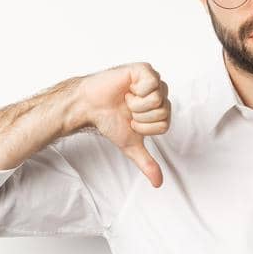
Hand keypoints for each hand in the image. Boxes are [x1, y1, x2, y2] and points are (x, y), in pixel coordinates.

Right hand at [75, 62, 168, 187]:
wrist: (88, 106)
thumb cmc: (109, 120)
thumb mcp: (130, 144)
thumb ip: (146, 162)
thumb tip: (158, 184)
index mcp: (160, 109)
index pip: (165, 124)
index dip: (145, 127)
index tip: (131, 121)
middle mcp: (160, 94)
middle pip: (164, 112)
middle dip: (140, 116)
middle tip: (126, 109)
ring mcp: (153, 80)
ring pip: (158, 100)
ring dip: (136, 104)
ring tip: (125, 99)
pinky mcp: (144, 70)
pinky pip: (152, 84)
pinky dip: (136, 91)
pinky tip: (127, 89)